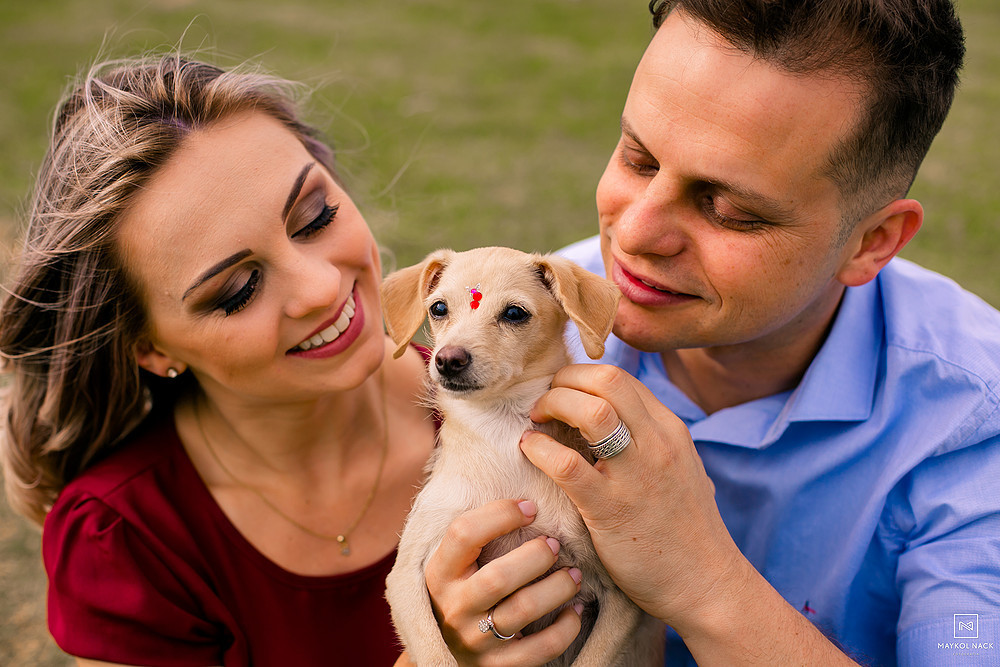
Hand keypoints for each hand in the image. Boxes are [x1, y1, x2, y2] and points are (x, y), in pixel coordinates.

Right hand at [424, 499, 583, 665]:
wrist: (451, 654)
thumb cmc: (466, 590)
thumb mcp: (457, 564)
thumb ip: (477, 535)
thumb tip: (522, 474)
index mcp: (439, 573)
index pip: (463, 533)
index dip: (501, 514)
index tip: (530, 507)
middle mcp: (453, 607)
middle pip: (498, 577)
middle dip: (535, 556)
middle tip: (555, 545)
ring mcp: (474, 641)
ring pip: (522, 611)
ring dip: (558, 588)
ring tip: (574, 574)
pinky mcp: (498, 666)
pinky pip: (540, 649)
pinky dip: (566, 627)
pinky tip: (574, 610)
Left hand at [521, 364, 748, 627]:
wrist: (707, 585)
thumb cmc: (686, 529)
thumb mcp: (679, 467)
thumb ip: (650, 439)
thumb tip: (612, 418)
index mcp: (670, 429)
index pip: (621, 378)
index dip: (582, 376)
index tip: (563, 392)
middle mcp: (657, 442)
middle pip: (606, 380)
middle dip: (565, 380)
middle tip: (545, 401)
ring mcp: (635, 474)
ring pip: (589, 410)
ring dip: (553, 405)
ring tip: (536, 420)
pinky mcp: (610, 508)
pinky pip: (566, 464)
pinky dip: (539, 448)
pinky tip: (530, 451)